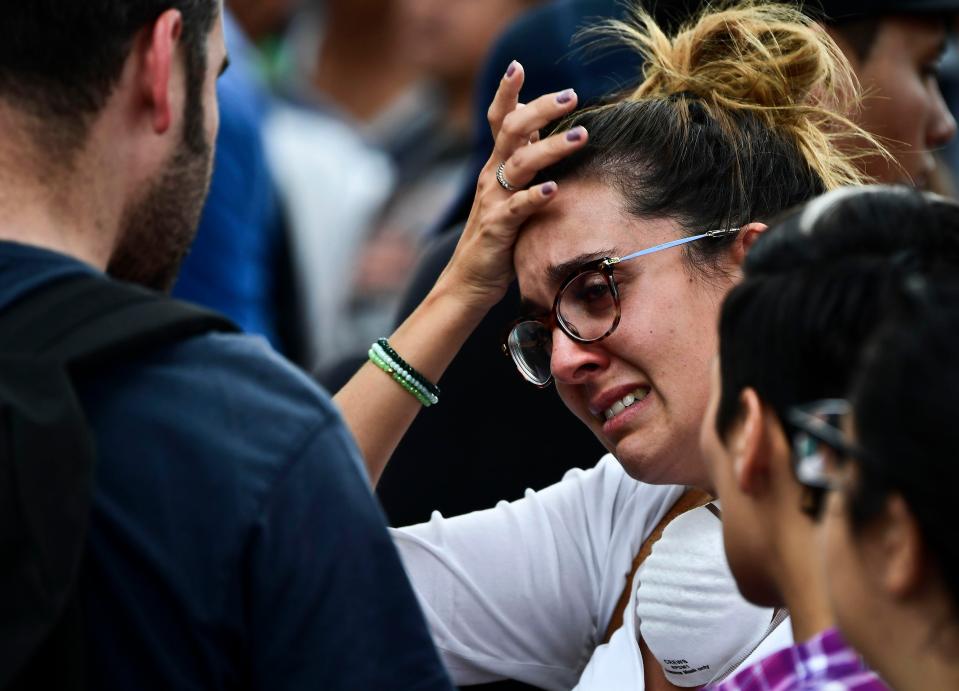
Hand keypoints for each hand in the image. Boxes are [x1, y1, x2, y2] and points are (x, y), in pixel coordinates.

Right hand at [438, 61, 588, 309]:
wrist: (469, 281)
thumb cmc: (498, 238)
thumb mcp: (510, 195)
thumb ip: (523, 165)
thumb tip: (543, 133)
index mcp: (495, 166)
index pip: (499, 120)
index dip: (507, 92)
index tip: (518, 65)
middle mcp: (491, 177)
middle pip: (512, 130)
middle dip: (541, 108)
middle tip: (572, 95)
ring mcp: (493, 201)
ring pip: (519, 163)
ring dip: (551, 148)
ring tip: (581, 137)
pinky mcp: (498, 228)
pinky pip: (517, 208)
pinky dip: (534, 197)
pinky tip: (553, 189)